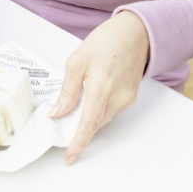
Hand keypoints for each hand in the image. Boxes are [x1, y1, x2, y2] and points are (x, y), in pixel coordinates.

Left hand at [51, 11, 149, 163]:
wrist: (135, 33)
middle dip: (77, 129)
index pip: (89, 123)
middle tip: (59, 125)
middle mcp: (118, 97)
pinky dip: (97, 110)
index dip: (78, 142)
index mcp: (101, 87)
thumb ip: (68, 90)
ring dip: (87, 118)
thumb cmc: (105, 42)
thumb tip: (57, 112)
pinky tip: (90, 97)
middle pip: (94, 123)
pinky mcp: (131, 98)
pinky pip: (109, 111)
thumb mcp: (77, 61)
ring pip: (102, 119)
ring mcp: (127, 99)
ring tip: (73, 106)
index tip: (69, 157)